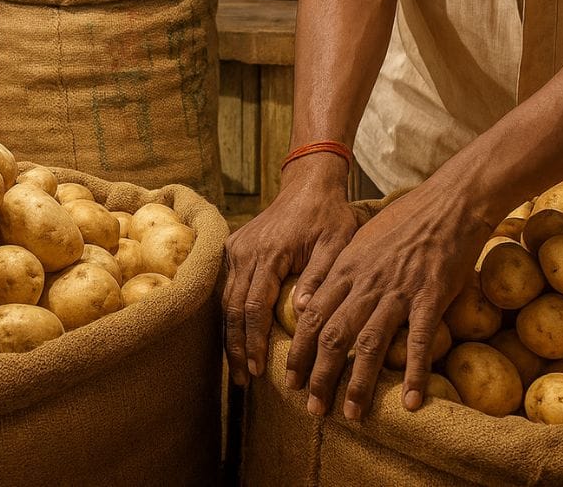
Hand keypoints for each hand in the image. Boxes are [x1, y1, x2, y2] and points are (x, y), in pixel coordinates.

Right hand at [223, 154, 354, 385]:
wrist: (309, 185)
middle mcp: (245, 252)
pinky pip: (226, 287)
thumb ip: (320, 275)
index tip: (258, 368)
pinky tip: (233, 337)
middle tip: (241, 379)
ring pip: (225, 300)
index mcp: (269, 253)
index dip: (254, 340)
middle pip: (232, 308)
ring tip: (235, 367)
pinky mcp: (233, 248)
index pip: (254, 306)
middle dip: (235, 346)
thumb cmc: (329, 215)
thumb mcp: (337, 243)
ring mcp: (235, 249)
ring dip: (229, 335)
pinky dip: (229, 315)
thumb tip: (301, 311)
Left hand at [284, 181, 489, 419]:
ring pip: (368, 344)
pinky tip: (410, 402)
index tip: (289, 378)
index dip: (298, 351)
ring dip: (357, 383)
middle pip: (333, 336)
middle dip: (319, 376)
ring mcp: (398, 291)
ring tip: (351, 414)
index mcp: (346, 269)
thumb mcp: (359, 239)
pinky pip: (418, 341)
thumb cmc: (404, 220)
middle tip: (311, 408)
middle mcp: (366, 283)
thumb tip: (307, 302)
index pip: (312, 317)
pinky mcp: (431, 297)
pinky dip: (414, 374)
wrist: (449, 203)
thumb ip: (335, 272)